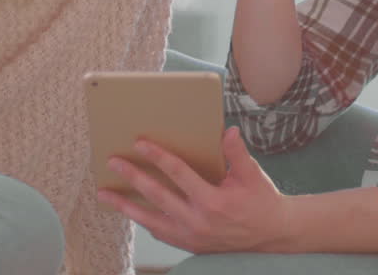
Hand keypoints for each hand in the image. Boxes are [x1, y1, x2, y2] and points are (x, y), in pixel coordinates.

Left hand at [98, 127, 292, 253]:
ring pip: (150, 220)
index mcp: (213, 201)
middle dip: (133, 177)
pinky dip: (143, 221)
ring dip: (126, 206)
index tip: (139, 143)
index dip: (157, 157)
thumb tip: (228, 131)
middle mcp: (198, 221)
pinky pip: (160, 232)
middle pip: (157, 196)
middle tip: (113, 162)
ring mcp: (191, 236)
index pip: (178, 174)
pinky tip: (130, 210)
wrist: (272, 236)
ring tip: (105, 194)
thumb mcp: (253, 175)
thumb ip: (237, 153)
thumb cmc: (261, 201)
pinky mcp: (189, 245)